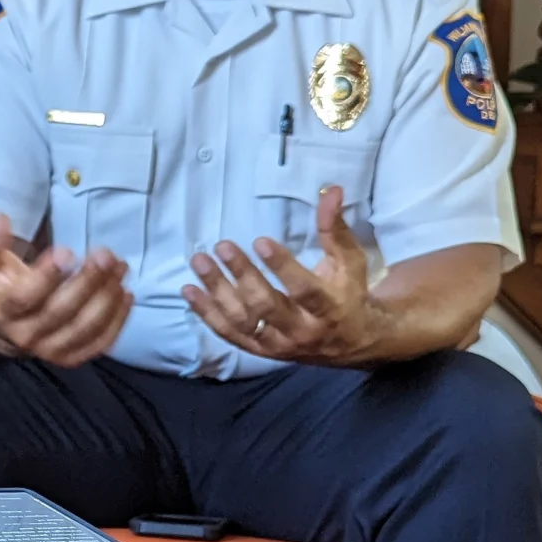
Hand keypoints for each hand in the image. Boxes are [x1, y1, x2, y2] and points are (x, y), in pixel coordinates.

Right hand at [0, 214, 132, 366]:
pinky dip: (117, 320)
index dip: (47, 276)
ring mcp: (50, 351)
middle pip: (61, 311)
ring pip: (84, 328)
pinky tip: (126, 294)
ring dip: (107, 298)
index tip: (68, 251)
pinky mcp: (71, 357)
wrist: (0, 328)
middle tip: (105, 254)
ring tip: (121, 268)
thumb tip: (0, 219)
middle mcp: (25, 336)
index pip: (25, 298)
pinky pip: (100, 343)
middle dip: (87, 281)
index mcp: (3, 311)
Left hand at [183, 186, 382, 363]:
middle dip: (242, 275)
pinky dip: (206, 313)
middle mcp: (301, 331)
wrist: (352, 345)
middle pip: (266, 306)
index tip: (260, 241)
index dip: (282, 267)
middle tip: (222, 245)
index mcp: (329, 309)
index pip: (304, 290)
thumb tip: (330, 190)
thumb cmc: (348, 294)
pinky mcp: (259, 351)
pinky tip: (189, 290)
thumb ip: (335, 228)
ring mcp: (277, 344)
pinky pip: (228, 334)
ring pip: (242, 321)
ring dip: (217, 291)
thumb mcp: (348, 262)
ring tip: (200, 261)